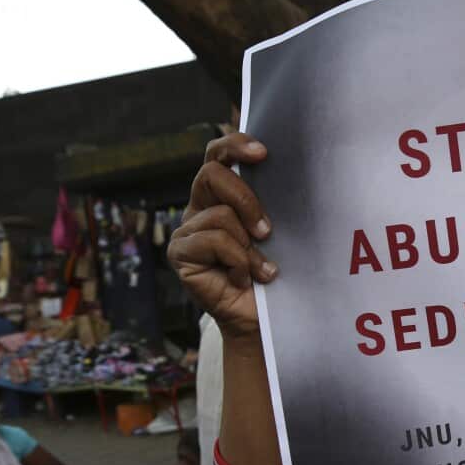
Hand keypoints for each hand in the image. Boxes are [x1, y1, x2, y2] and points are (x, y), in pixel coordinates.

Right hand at [167, 133, 275, 339]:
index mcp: (221, 195)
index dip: (235, 146)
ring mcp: (186, 230)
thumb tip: (284, 171)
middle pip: (212, 174)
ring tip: (258, 268)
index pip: (218, 155)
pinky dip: (237, 261)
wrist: (260, 318)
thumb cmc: (271, 272)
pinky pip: (213, 240)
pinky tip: (243, 278)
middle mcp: (200, 207)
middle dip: (245, 199)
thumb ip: (269, 202)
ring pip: (220, 214)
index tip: (263, 153)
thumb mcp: (274, 232)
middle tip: (266, 230)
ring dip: (247, 245)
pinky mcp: (180, 253)